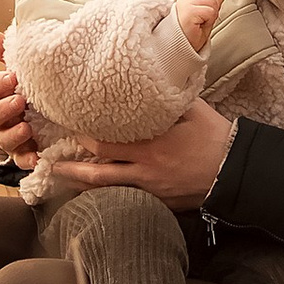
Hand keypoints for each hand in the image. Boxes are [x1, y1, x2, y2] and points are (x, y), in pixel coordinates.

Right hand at [0, 29, 37, 165]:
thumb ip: (9, 55)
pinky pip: (22, 161)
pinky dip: (28, 160)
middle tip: (20, 100)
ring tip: (27, 127)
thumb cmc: (31, 89)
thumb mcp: (23, 72)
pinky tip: (37, 157)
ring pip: (3, 139)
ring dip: (14, 133)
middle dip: (4, 108)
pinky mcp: (24, 155)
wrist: (47, 120)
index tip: (12, 78)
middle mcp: (0, 118)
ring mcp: (10, 138)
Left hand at [36, 104, 236, 209]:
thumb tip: (148, 79)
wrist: (235, 172)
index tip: (66, 127)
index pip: (106, 144)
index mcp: (151, 146)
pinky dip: (105, 198)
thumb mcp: (191, 109)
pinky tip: (91, 196)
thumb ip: (165, 99)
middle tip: (48, 160)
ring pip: (107, 190)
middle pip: (98, 171)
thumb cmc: (215, 136)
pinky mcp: (158, 204)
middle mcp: (145, 171)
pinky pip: (124, 201)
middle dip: (71, 165)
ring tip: (59, 178)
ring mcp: (150, 191)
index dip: (82, 138)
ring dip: (81, 184)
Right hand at [173, 0, 227, 54]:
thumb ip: (213, 3)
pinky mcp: (189, 11)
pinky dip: (209, 19)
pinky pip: (209, 10)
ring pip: (211, 1)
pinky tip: (201, 24)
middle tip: (207, 19)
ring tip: (203, 23)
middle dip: (215, 5)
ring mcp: (186, 4)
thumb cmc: (190, 37)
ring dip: (212, 13)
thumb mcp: (206, 18)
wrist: (180, 51)